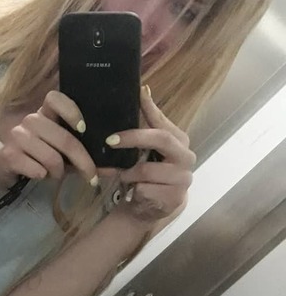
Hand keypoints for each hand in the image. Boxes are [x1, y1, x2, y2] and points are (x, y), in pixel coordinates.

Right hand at [0, 91, 97, 188]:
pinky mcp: (9, 155)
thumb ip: (85, 159)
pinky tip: (38, 175)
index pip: (55, 98)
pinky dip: (43, 176)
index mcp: (44, 114)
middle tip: (89, 176)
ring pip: (51, 157)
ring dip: (58, 172)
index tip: (83, 129)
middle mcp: (30, 120)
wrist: (4, 169)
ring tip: (54, 174)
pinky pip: (37, 169)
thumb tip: (115, 169)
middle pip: (64, 138)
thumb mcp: (63, 155)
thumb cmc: (38, 158)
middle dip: (82, 161)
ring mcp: (17, 136)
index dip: (71, 111)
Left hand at [100, 86, 194, 223]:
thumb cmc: (148, 172)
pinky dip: (132, 191)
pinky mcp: (175, 198)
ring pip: (146, 169)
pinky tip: (132, 194)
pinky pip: (144, 190)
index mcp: (179, 140)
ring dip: (127, 173)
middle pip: (160, 139)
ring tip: (121, 176)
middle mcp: (186, 157)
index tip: (132, 99)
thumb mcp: (147, 146)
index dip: (147, 109)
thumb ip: (147, 120)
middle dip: (132, 138)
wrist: (151, 207)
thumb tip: (144, 89)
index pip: (162, 121)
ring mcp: (183, 179)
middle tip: (109, 141)